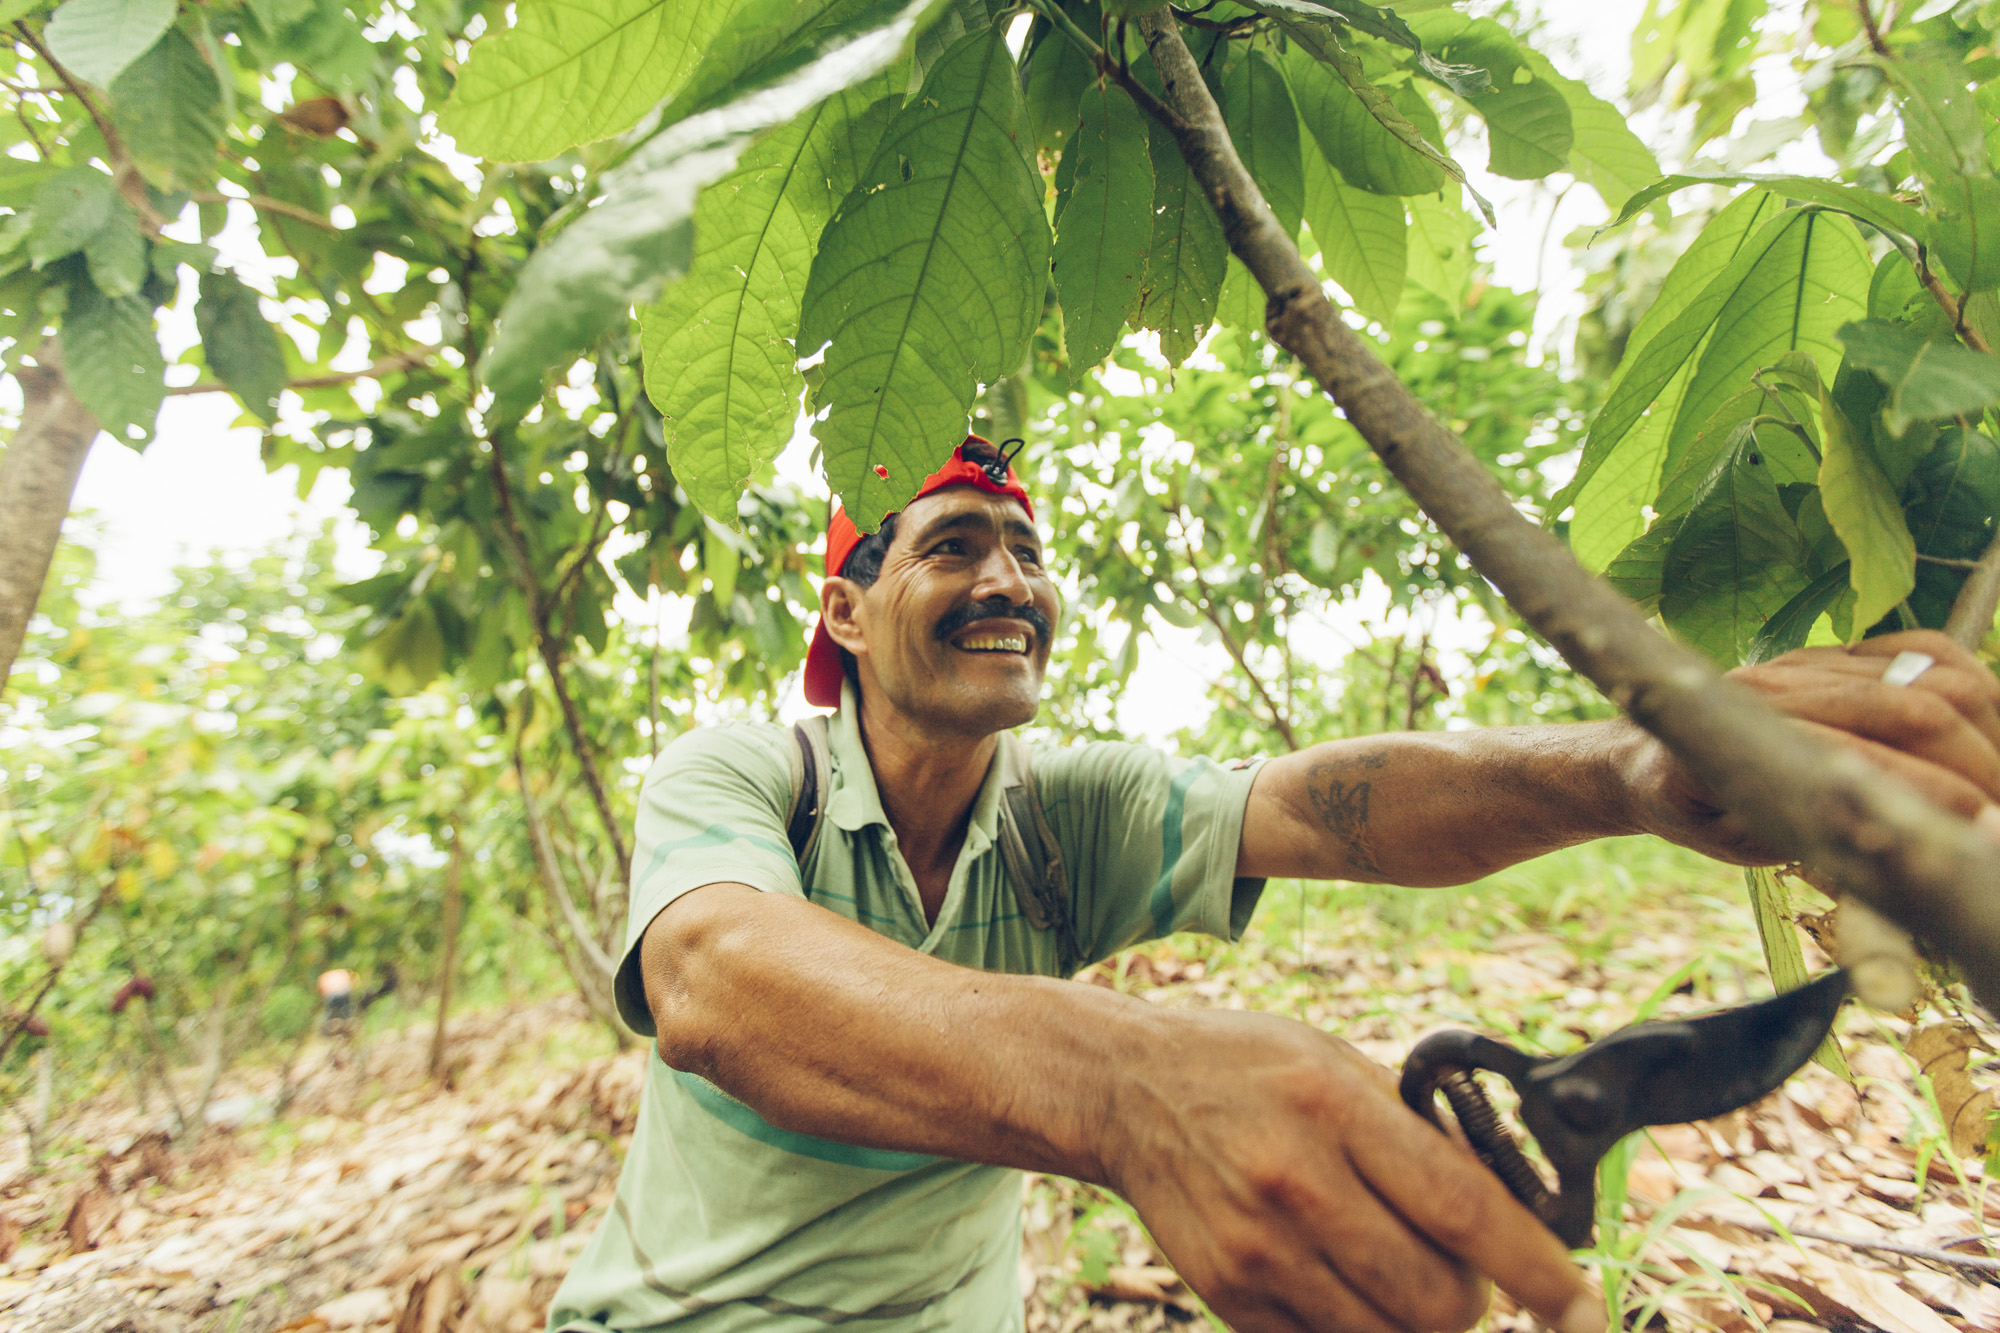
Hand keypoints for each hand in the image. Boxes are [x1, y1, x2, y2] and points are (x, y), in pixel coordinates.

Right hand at [1101, 1008, 1602, 1332]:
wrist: (1128, 1089)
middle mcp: (1295, 1180)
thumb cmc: (1250, 1067)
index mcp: (1334, 1106)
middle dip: (1476, 1301)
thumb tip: (1513, 1207)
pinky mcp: (1228, 1294)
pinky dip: (1360, 1329)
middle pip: (1436, 1298)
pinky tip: (1346, 1280)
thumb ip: (1419, 1130)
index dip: (1537, 1269)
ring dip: (1421, 1321)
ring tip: (1404, 1274)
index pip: (1464, 1208)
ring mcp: (1257, 1247)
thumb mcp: (1338, 1062)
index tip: (1581, 1308)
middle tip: (1463, 1271)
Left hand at [1626, 630, 1999, 862]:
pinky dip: (1972, 685)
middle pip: (1917, 708)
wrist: (1645, 750)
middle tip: (1998, 813)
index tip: (1980, 828)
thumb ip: (1805, 844)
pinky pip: (1928, 651)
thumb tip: (1890, 861)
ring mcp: (1810, 660)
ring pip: (1935, 676)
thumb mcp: (1740, 843)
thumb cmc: (1695, 809)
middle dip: (1980, 764)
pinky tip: (1981, 728)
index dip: (1935, 796)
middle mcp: (1780, 683)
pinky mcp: (1834, 652)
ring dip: (1987, 729)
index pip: (1864, 759)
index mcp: (1745, 736)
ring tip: (1997, 779)